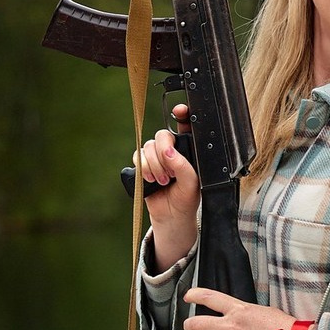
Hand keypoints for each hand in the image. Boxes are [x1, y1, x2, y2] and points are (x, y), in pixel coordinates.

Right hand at [137, 105, 199, 269]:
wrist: (172, 216)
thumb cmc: (187, 199)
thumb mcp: (192, 184)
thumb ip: (184, 166)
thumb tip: (169, 152)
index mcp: (189, 150)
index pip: (185, 125)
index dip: (182, 114)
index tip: (179, 112)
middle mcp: (173, 150)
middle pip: (163, 135)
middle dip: (163, 153)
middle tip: (170, 173)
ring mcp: (157, 156)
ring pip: (149, 146)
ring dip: (154, 165)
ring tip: (163, 181)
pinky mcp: (144, 164)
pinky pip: (138, 156)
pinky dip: (144, 167)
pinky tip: (151, 180)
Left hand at [178, 289, 296, 329]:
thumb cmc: (283, 326)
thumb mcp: (261, 310)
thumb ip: (243, 311)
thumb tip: (233, 314)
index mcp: (239, 309)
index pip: (208, 297)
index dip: (194, 295)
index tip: (188, 297)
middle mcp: (230, 325)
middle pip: (197, 322)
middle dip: (190, 324)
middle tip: (191, 327)